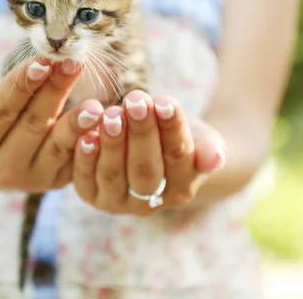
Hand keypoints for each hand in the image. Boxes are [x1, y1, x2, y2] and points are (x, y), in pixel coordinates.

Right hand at [0, 57, 104, 192]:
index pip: (0, 111)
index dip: (20, 86)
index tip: (40, 60)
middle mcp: (2, 169)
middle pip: (32, 124)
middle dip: (54, 91)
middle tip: (73, 62)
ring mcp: (33, 179)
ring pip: (58, 146)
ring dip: (78, 124)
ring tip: (96, 104)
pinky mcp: (57, 181)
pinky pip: (77, 161)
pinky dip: (91, 143)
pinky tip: (105, 123)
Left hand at [72, 91, 224, 215]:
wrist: (152, 151)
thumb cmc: (180, 138)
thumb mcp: (200, 139)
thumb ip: (208, 148)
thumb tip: (217, 159)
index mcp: (182, 189)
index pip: (178, 157)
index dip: (171, 129)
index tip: (165, 101)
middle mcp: (150, 202)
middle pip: (146, 169)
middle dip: (141, 132)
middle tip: (136, 100)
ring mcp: (119, 203)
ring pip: (115, 175)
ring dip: (112, 143)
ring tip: (112, 113)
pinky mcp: (92, 196)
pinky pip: (86, 180)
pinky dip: (85, 158)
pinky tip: (85, 135)